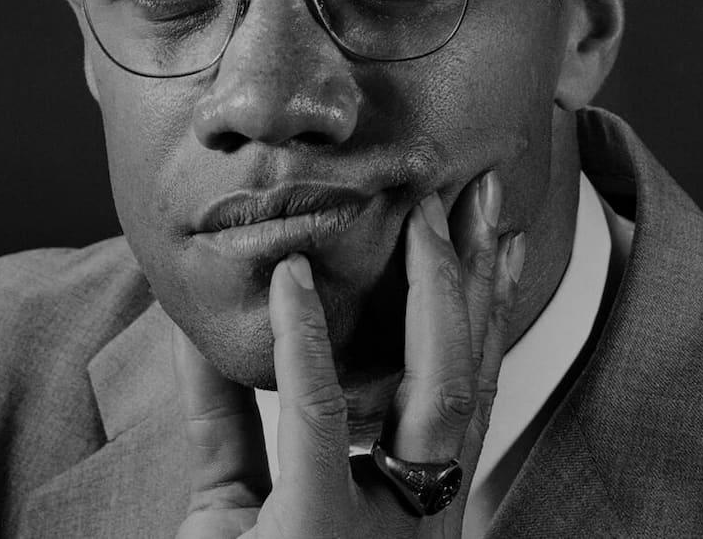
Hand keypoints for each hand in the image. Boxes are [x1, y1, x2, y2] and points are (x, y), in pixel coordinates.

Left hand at [173, 170, 523, 538]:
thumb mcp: (232, 499)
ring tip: (429, 216)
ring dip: (439, 295)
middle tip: (484, 198)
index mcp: (408, 510)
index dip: (482, 313)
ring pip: (438, 396)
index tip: (494, 240)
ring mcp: (380, 533)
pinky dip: (304, 343)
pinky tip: (293, 278)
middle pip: (470, 382)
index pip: (461, 394)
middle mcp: (416, 520)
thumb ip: (229, 413)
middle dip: (484, 284)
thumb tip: (207, 324)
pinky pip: (317, 424)